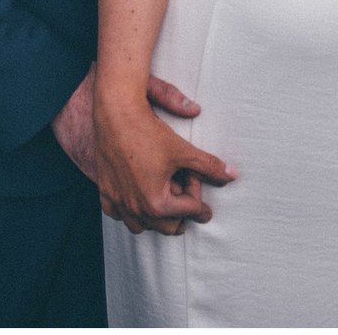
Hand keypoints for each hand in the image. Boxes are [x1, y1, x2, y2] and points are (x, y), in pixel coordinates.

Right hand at [51, 67, 207, 211]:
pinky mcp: (104, 190)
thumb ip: (209, 166)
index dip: (198, 191)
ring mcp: (118, 200)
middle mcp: (135, 208)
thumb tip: (232, 175)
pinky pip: (115, 214)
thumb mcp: (183, 150)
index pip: (189, 209)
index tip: (195, 175)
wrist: (115, 112)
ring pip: (141, 226)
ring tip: (164, 200)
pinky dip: (127, 212)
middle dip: (181, 212)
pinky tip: (135, 199)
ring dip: (155, 219)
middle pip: (168, 226)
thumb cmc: (148, 131)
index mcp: (157, 203)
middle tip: (187, 194)